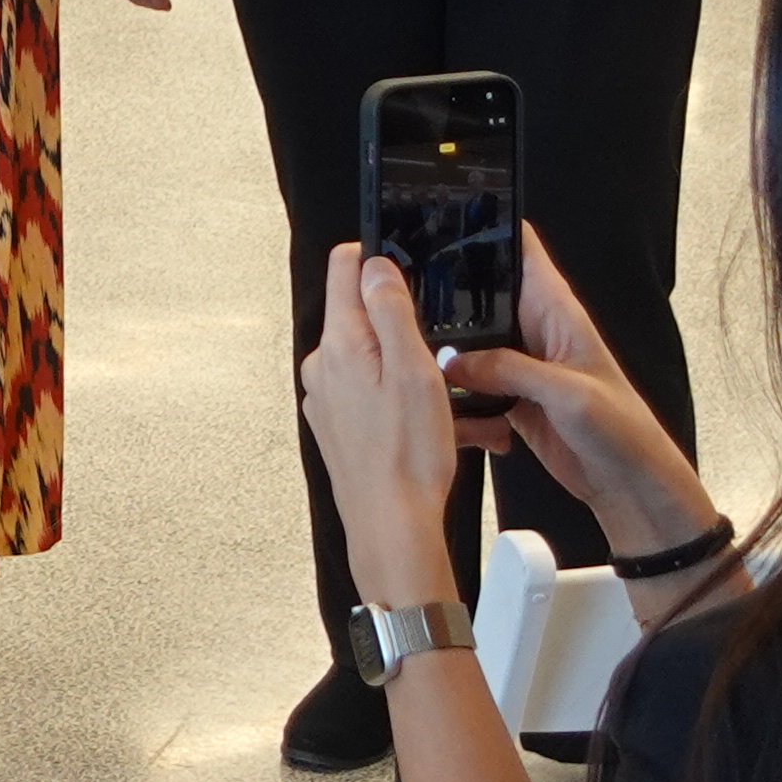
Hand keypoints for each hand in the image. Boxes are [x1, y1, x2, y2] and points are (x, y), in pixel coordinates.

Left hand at [300, 244, 474, 606]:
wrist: (392, 525)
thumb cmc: (407, 457)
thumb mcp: (415, 368)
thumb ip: (392, 310)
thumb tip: (376, 266)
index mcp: (339, 344)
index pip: (344, 269)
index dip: (377, 256)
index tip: (406, 261)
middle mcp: (322, 367)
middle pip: (363, 316)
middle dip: (408, 324)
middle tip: (448, 347)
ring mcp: (327, 398)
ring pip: (377, 362)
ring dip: (418, 371)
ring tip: (459, 402)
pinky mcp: (339, 426)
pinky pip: (375, 397)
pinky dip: (409, 402)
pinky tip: (446, 425)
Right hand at [442, 227, 726, 581]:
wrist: (630, 486)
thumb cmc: (622, 432)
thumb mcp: (569, 394)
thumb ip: (511, 370)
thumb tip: (455, 362)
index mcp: (557, 313)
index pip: (522, 251)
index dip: (489, 226)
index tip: (445, 214)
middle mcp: (535, 332)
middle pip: (482, 294)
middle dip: (447, 292)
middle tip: (402, 291)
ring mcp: (520, 365)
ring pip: (469, 340)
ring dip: (446, 349)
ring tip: (412, 348)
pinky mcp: (509, 397)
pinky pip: (470, 383)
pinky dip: (454, 391)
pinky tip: (443, 401)